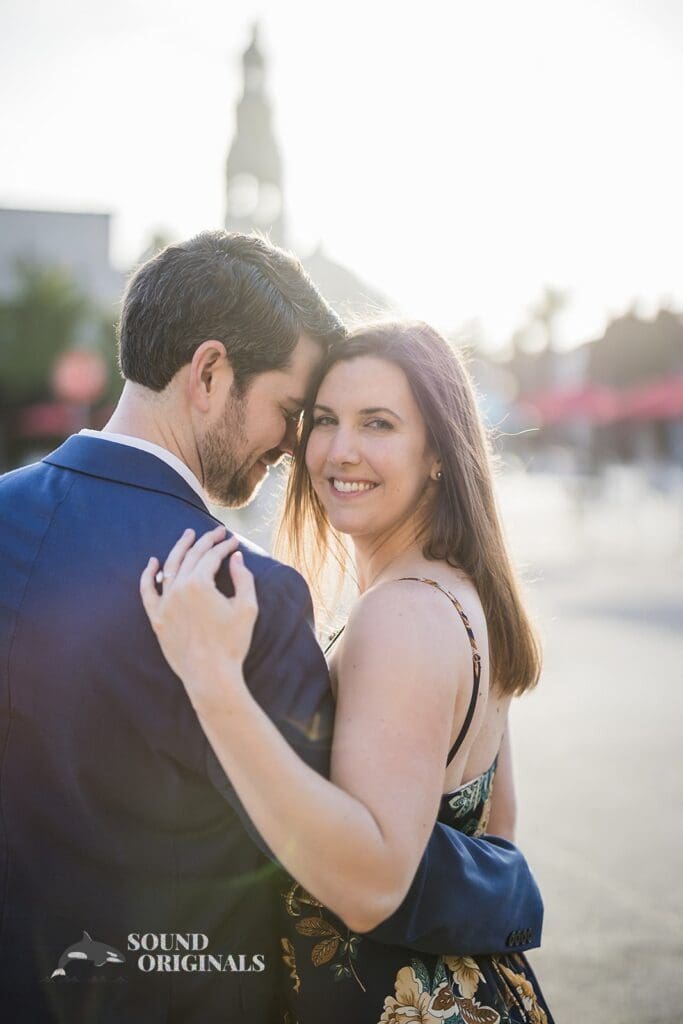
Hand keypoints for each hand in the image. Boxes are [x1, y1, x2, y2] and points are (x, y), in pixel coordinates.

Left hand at [140, 526, 258, 712]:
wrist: (210, 675)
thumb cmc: (232, 643)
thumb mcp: (247, 608)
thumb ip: (243, 578)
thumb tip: (236, 558)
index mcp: (200, 584)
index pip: (212, 556)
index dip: (224, 546)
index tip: (234, 542)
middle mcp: (178, 589)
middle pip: (192, 556)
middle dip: (206, 541)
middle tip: (216, 532)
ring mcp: (165, 603)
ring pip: (170, 567)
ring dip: (180, 549)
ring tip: (188, 535)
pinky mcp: (157, 619)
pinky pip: (147, 592)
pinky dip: (148, 575)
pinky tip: (152, 563)